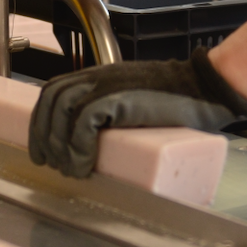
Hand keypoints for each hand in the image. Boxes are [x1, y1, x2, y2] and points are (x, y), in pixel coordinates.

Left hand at [29, 47, 246, 177]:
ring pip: (63, 112)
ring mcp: (108, 85)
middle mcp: (99, 77)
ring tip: (72, 170)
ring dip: (61, 146)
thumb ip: (119, 110)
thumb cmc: (178, 98)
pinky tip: (84, 165)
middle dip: (45, 137)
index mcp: (99, 76)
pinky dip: (78, 147)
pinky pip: (84, 122)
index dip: (42, 121)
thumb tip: (105, 147)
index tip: (43, 150)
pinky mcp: (121, 98)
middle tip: (54, 165)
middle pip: (53, 101)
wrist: (205, 87)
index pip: (54, 92)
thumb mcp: (137, 98)